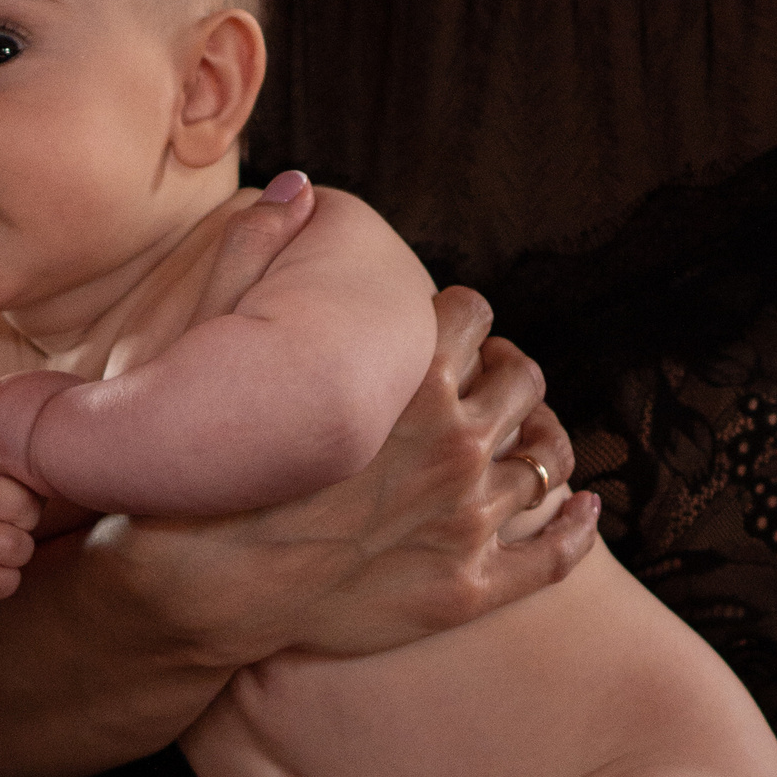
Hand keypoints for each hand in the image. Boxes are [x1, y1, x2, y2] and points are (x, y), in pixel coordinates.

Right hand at [0, 435, 41, 601]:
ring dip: (15, 555)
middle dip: (24, 524)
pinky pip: (2, 583)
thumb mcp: (2, 470)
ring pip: (17, 548)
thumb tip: (64, 462)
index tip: (5, 494)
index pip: (32, 477)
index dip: (30, 494)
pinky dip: (2, 582)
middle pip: (27, 512)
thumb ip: (28, 460)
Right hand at [94, 285, 599, 666]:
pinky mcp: (468, 588)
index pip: (470, 317)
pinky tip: (581, 511)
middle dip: (507, 372)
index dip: (462, 317)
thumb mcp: (210, 345)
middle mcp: (454, 445)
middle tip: (487, 382)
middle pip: (522, 380)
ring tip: (529, 442)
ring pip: (548, 461)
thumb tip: (298, 188)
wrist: (194, 588)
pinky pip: (557, 553)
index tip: (449, 332)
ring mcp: (467, 521)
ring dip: (543, 441)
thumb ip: (253, 257)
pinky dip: (579, 526)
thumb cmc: (201, 469)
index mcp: (407, 381)